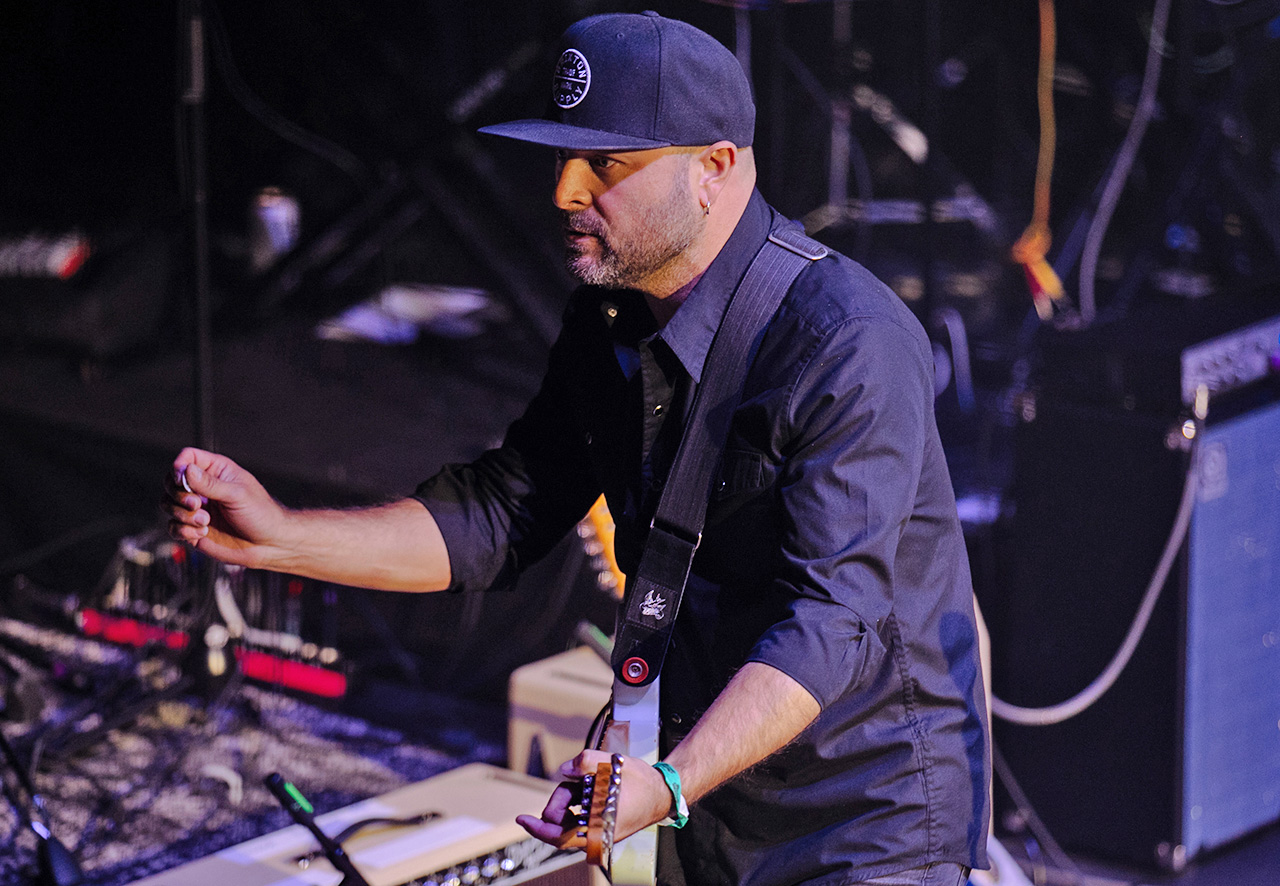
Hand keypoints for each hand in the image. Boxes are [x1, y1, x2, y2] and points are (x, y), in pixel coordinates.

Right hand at [162, 447, 288, 568]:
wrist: (268, 544)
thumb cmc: (261, 514)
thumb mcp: (237, 495)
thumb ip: (210, 484)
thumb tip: (186, 470)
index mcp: (216, 471)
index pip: (187, 458)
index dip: (179, 466)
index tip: (181, 479)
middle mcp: (203, 488)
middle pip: (170, 481)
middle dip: (178, 495)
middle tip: (197, 505)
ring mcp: (196, 509)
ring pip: (168, 505)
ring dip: (181, 515)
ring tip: (205, 522)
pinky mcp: (193, 528)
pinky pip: (172, 527)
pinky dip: (182, 531)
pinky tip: (202, 533)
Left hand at [516, 750, 672, 848]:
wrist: (664, 793)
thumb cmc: (642, 783)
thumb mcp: (612, 764)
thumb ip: (584, 763)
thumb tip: (564, 770)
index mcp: (599, 828)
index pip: (559, 836)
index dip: (537, 828)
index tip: (522, 818)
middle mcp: (598, 838)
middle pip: (561, 824)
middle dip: (561, 801)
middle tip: (574, 782)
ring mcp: (599, 835)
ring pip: (569, 820)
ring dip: (572, 800)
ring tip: (588, 782)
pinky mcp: (601, 830)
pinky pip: (579, 819)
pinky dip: (578, 804)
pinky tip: (587, 789)